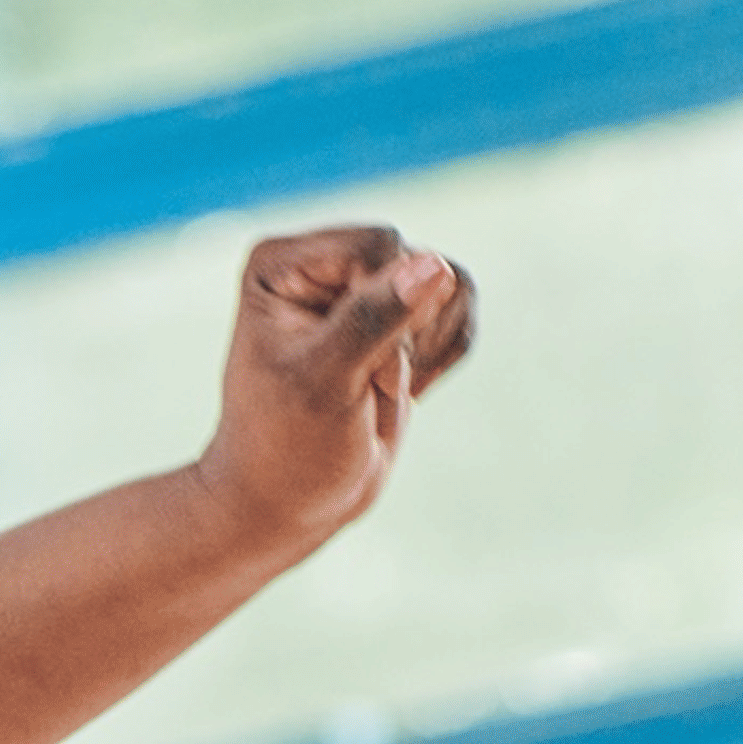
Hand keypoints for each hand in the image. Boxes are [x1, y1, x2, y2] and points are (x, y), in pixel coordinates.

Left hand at [191, 224, 476, 551]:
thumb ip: (374, 319)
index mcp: (280, 264)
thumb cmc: (288, 443)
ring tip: (381, 387)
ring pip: (452, 282)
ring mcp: (365, 285)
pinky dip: (446, 355)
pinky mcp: (402, 314)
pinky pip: (462, 308)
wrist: (293, 496)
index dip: (386, 305)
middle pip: (419, 261)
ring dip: (429, 347)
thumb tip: (436, 264)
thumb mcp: (324, 382)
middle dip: (410, 330)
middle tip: (366, 383)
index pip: (376, 247)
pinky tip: (406, 390)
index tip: (356, 366)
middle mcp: (321, 263)